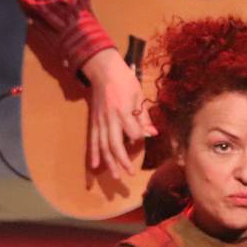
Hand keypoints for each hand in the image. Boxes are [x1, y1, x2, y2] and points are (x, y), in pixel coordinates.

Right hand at [80, 48, 156, 178]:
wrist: (103, 70)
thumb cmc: (124, 80)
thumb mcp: (138, 95)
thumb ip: (144, 116)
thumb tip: (152, 133)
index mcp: (123, 111)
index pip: (133, 132)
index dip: (139, 137)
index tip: (144, 136)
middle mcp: (110, 119)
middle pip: (115, 145)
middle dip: (122, 161)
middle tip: (130, 174)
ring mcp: (100, 121)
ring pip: (103, 146)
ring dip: (109, 162)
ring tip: (115, 176)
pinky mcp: (94, 122)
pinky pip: (93, 140)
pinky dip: (93, 154)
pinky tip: (95, 166)